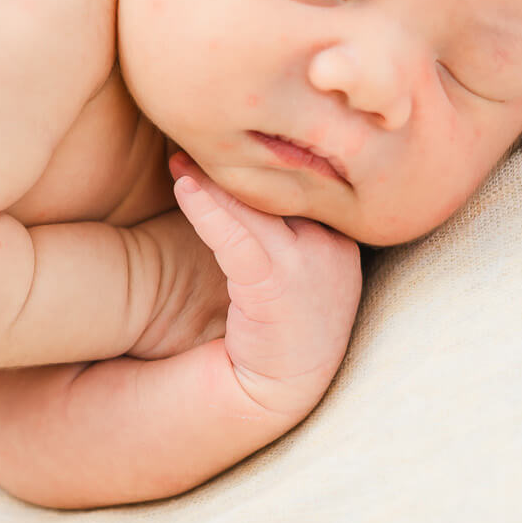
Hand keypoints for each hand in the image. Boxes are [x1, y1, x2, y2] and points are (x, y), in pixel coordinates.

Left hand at [165, 152, 362, 413]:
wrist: (267, 391)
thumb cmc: (269, 322)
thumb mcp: (284, 262)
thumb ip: (275, 220)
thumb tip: (239, 166)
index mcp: (343, 236)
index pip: (304, 181)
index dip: (262, 155)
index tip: (223, 131)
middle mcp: (338, 247)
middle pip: (286, 186)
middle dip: (240, 159)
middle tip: (192, 132)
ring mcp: (315, 268)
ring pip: (260, 206)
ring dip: (215, 180)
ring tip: (178, 158)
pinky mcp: (282, 290)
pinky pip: (240, 240)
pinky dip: (209, 211)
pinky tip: (184, 189)